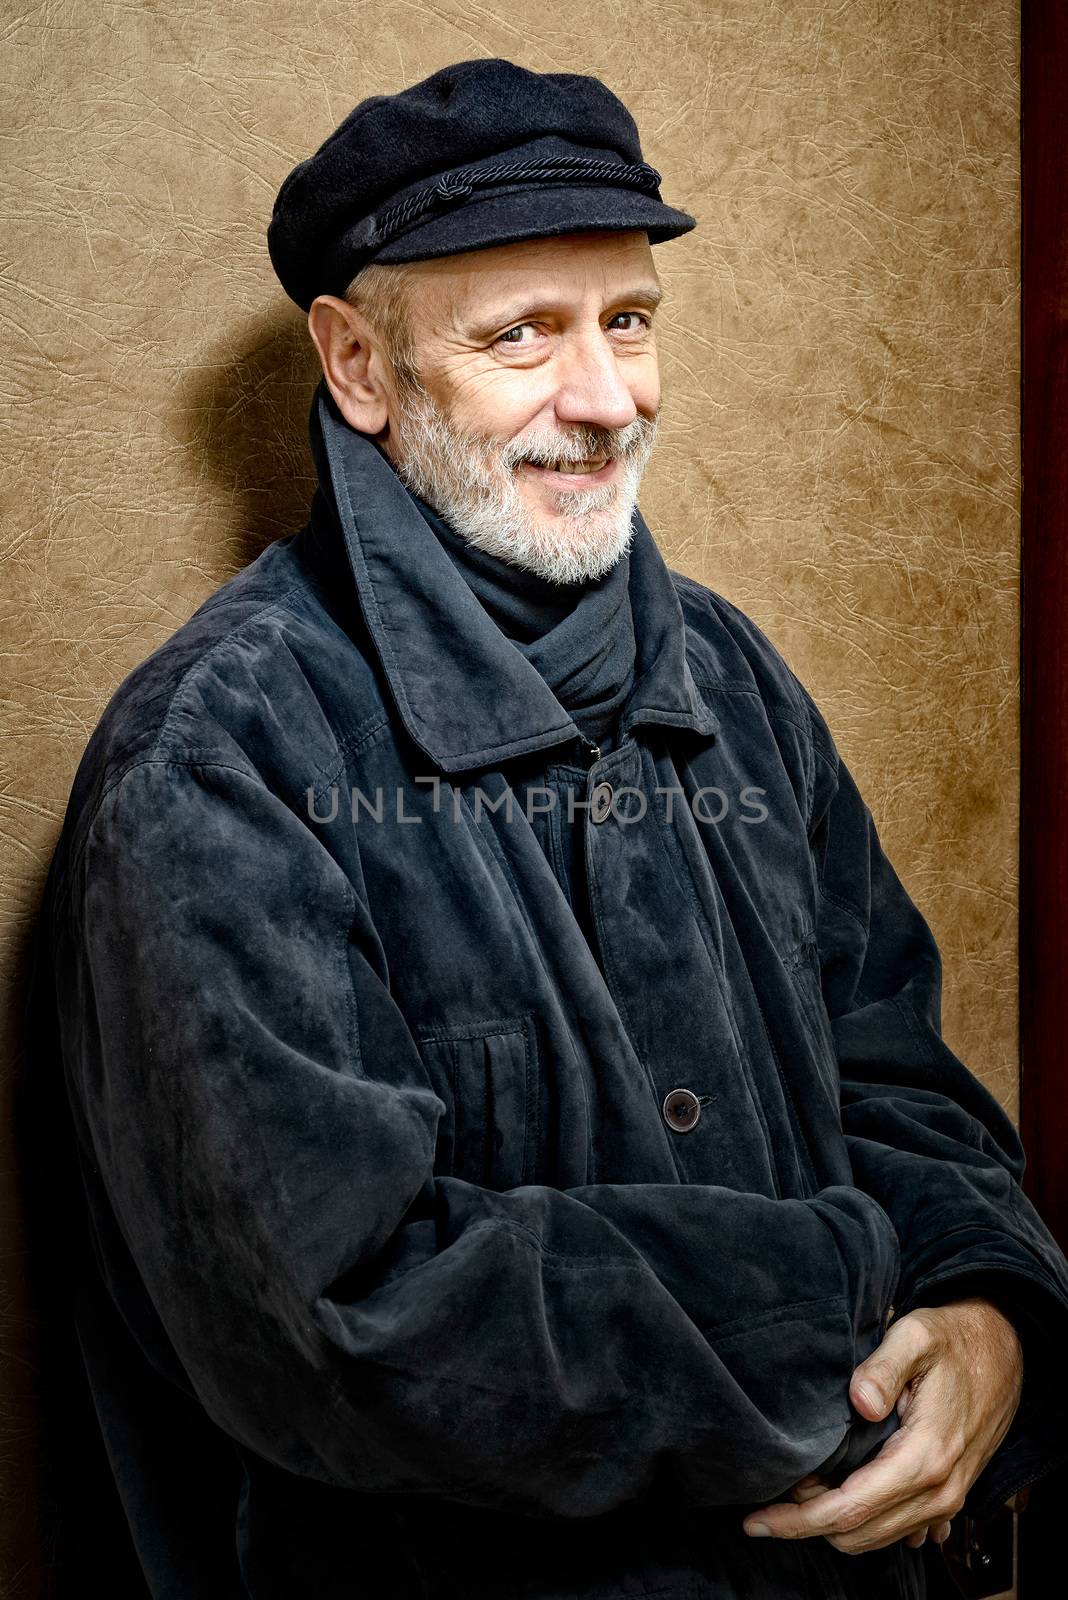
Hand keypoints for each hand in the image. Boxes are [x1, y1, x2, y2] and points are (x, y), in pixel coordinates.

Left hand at [740, 1297, 1023, 1554]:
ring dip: (833, 1523)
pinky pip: (898, 1530)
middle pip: (858, 1534)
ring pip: (877, 1537)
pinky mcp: (948, 1497)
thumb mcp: (917, 1335)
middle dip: (806, 1523)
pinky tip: (839, 1495)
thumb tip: (859, 1400)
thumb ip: (884, 1366)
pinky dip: (865, 1523)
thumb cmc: (955, 1340)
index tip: (756, 1521)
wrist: (1005, 1351)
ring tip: (800, 1489)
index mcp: (924, 1456)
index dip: (798, 1520)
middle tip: (772, 1493)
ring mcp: (947, 1499)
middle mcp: (938, 1490)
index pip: (850, 1509)